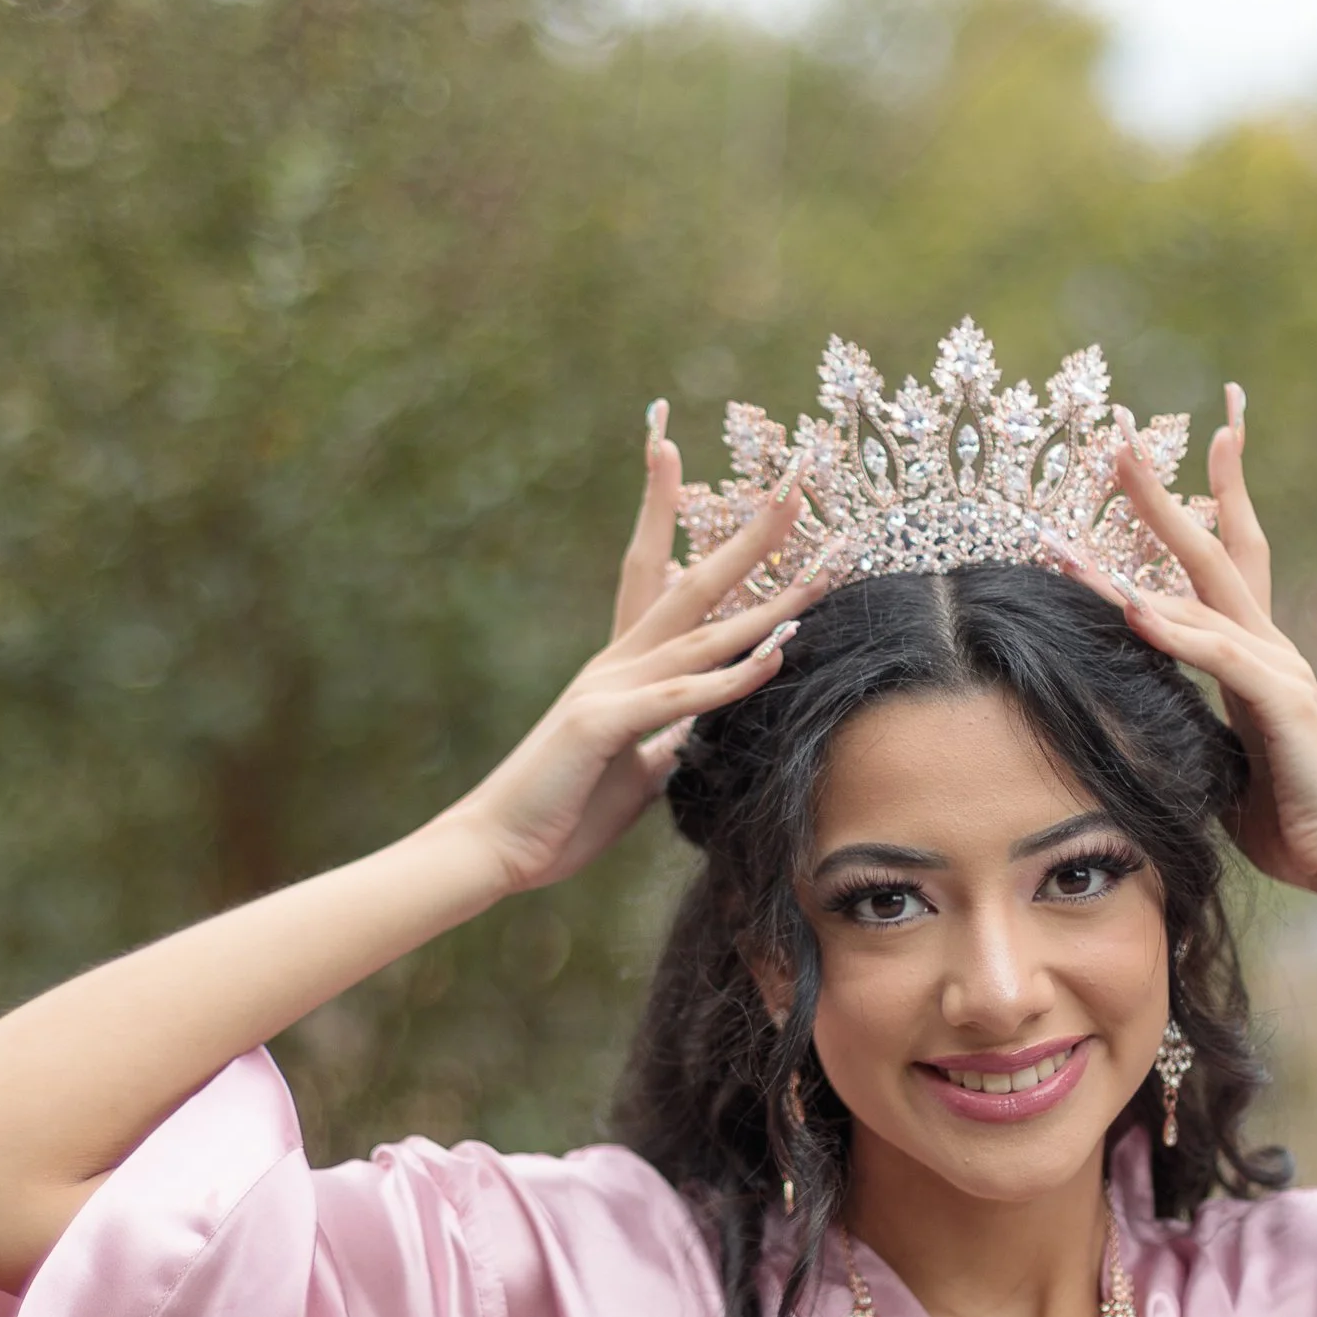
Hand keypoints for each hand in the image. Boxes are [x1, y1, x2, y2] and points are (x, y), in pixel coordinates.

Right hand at [442, 402, 844, 894]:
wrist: (497, 849)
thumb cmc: (562, 813)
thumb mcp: (635, 770)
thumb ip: (667, 739)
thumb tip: (696, 729)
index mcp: (622, 669)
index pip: (662, 581)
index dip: (682, 523)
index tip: (704, 467)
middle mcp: (616, 663)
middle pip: (693, 584)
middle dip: (748, 537)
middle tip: (794, 486)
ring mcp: (607, 688)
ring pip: (701, 634)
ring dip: (766, 605)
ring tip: (819, 573)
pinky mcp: (600, 724)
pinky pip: (678, 697)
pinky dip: (729, 678)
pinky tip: (775, 658)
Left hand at [1056, 388, 1316, 895]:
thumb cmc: (1285, 818)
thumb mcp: (1219, 759)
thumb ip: (1188, 724)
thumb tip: (1137, 717)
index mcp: (1254, 656)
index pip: (1221, 566)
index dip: (1196, 510)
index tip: (1159, 461)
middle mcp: (1268, 647)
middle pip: (1212, 551)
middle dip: (1164, 495)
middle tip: (1121, 440)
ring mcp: (1279, 667)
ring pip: (1204, 590)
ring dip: (1146, 547)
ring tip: (1100, 506)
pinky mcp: (1283, 701)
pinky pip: (1218, 656)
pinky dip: (1174, 630)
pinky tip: (1133, 607)